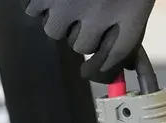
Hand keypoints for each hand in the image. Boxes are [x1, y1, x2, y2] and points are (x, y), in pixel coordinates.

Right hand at [21, 0, 155, 82]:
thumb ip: (130, 23)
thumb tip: (128, 66)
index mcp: (132, 11)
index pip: (115, 59)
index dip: (103, 69)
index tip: (94, 72)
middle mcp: (101, 11)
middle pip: (82, 45)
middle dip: (82, 32)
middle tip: (85, 11)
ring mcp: (71, 4)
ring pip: (55, 31)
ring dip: (59, 19)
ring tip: (68, 0)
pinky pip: (33, 11)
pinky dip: (39, 4)